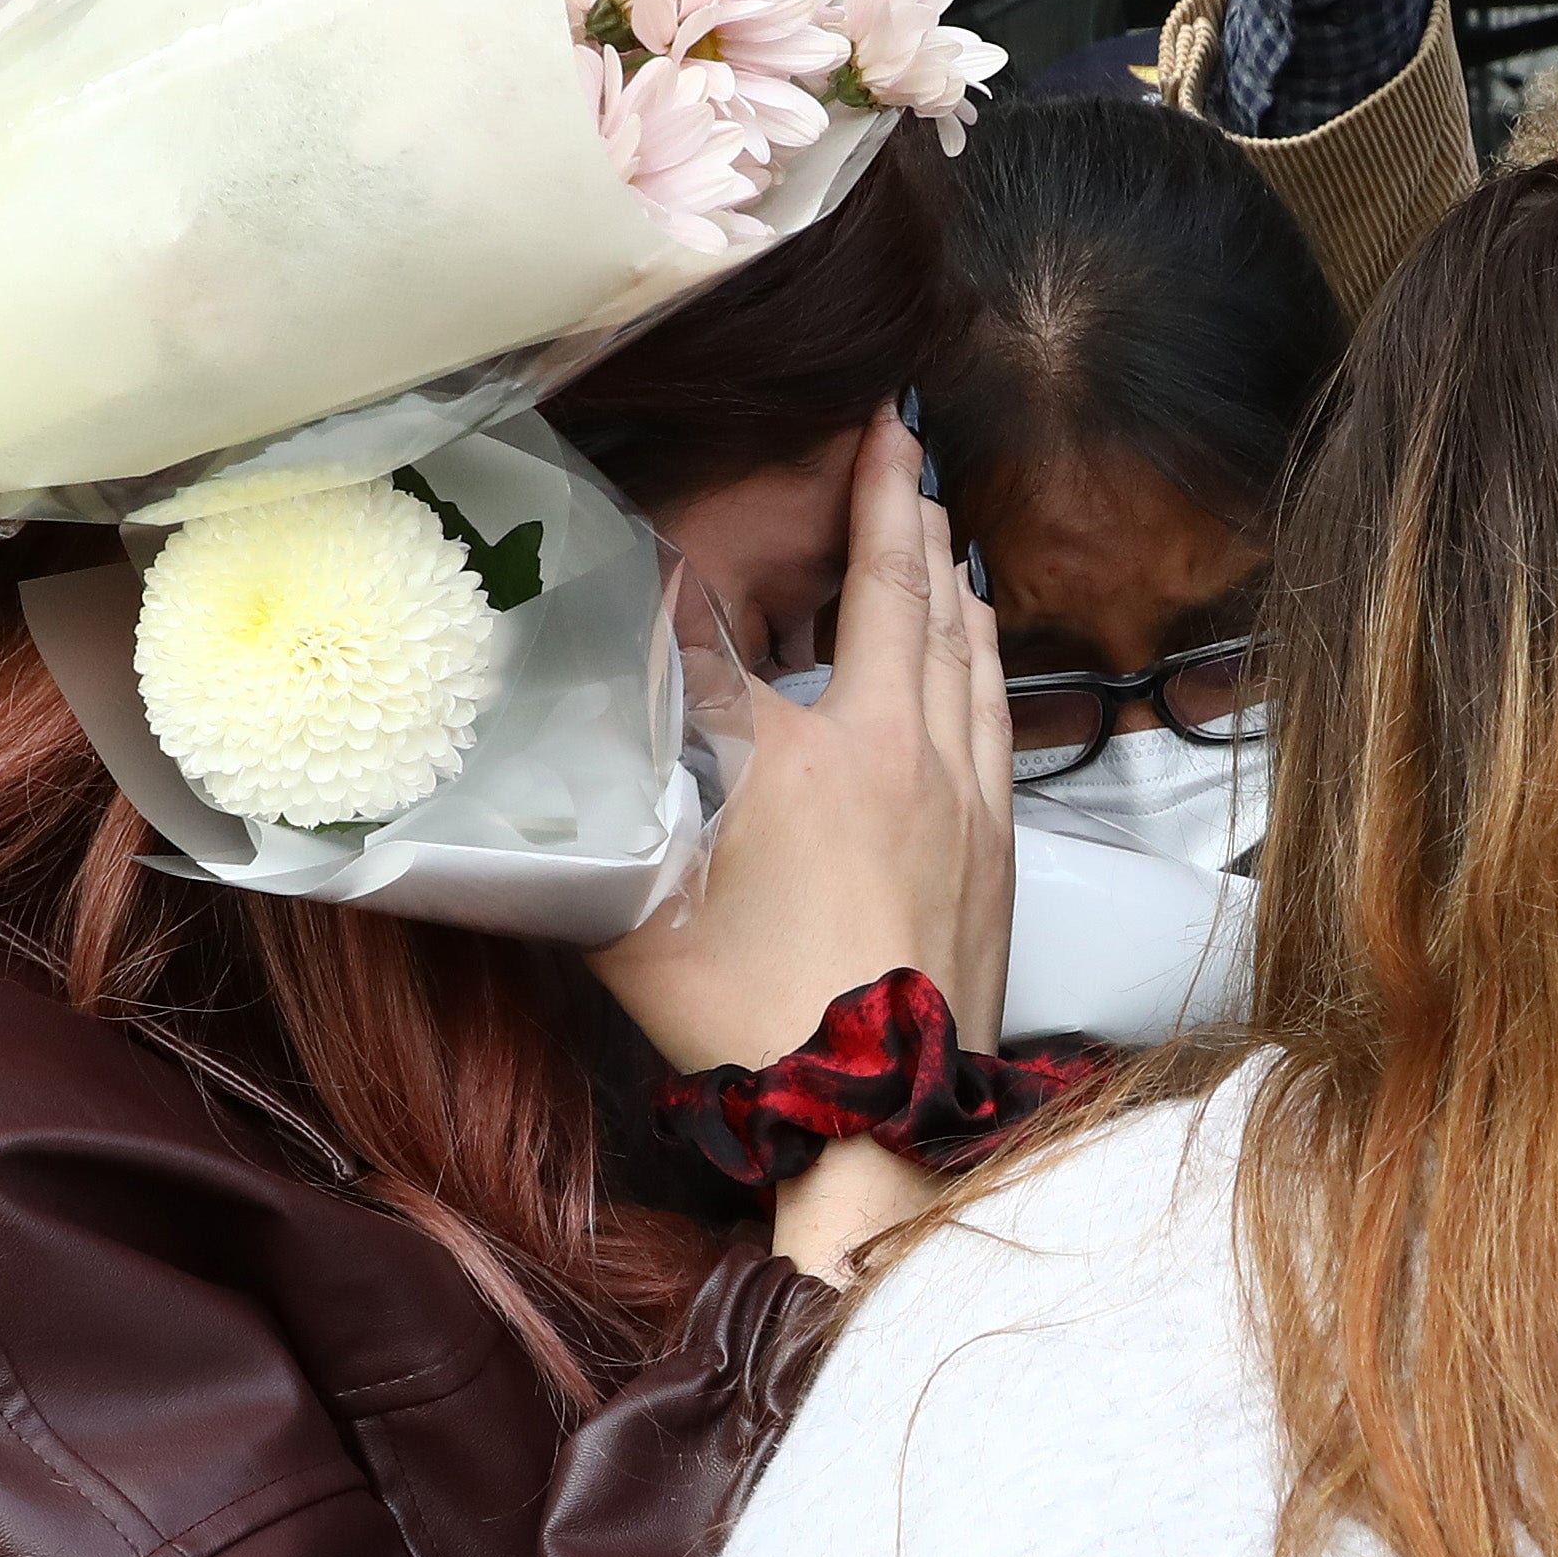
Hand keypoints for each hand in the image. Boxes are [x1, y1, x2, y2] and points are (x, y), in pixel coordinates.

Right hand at [594, 412, 1017, 1276]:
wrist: (873, 1116)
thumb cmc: (744, 1019)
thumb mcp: (640, 895)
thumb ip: (608, 792)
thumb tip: (556, 724)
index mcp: (804, 754)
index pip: (765, 615)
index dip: (787, 525)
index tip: (823, 440)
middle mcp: (899, 754)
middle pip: (906, 598)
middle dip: (902, 507)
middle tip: (902, 441)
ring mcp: (964, 798)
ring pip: (967, 650)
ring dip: (950, 573)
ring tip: (940, 519)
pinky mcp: (1001, 846)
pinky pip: (999, 711)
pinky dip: (987, 651)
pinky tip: (983, 636)